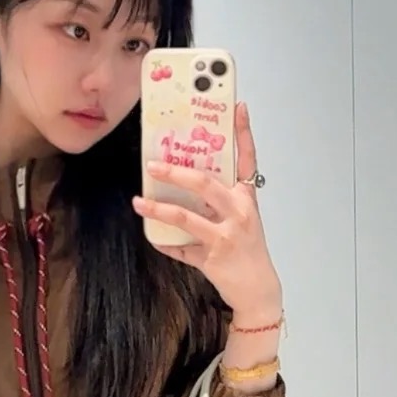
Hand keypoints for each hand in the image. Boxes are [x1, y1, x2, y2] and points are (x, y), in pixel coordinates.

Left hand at [132, 102, 282, 322]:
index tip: (236, 107)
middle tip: (152, 165)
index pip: (247, 159)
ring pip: (186, 216)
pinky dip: (165, 243)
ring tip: (139, 202)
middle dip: (176, 172)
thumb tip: (189, 177)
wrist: (258, 289)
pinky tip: (153, 236)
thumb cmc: (248, 250)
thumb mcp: (243, 218)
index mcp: (246, 199)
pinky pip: (180, 248)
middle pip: (205, 183)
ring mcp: (225, 237)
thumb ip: (222, 198)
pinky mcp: (212, 259)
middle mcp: (238, 213)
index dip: (243, 132)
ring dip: (158, 208)